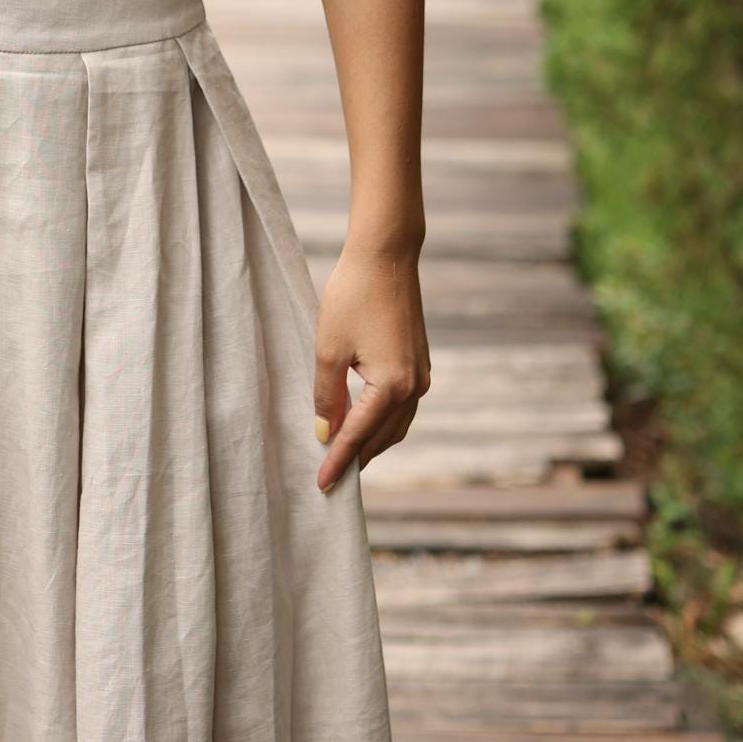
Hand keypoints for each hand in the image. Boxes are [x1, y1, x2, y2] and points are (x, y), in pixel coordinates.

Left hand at [313, 240, 430, 491]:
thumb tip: (325, 432)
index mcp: (391, 386)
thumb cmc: (352, 296)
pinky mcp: (419, 363)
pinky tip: (364, 426)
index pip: (358, 436)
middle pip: (382, 438)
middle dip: (357, 459)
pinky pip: (402, 407)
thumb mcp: (328, 349)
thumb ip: (326, 396)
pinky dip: (383, 423)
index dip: (337, 462)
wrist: (386, 256)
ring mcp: (421, 375)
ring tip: (346, 459)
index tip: (321, 485)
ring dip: (372, 444)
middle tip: (331, 479)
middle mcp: (414, 386)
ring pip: (395, 426)